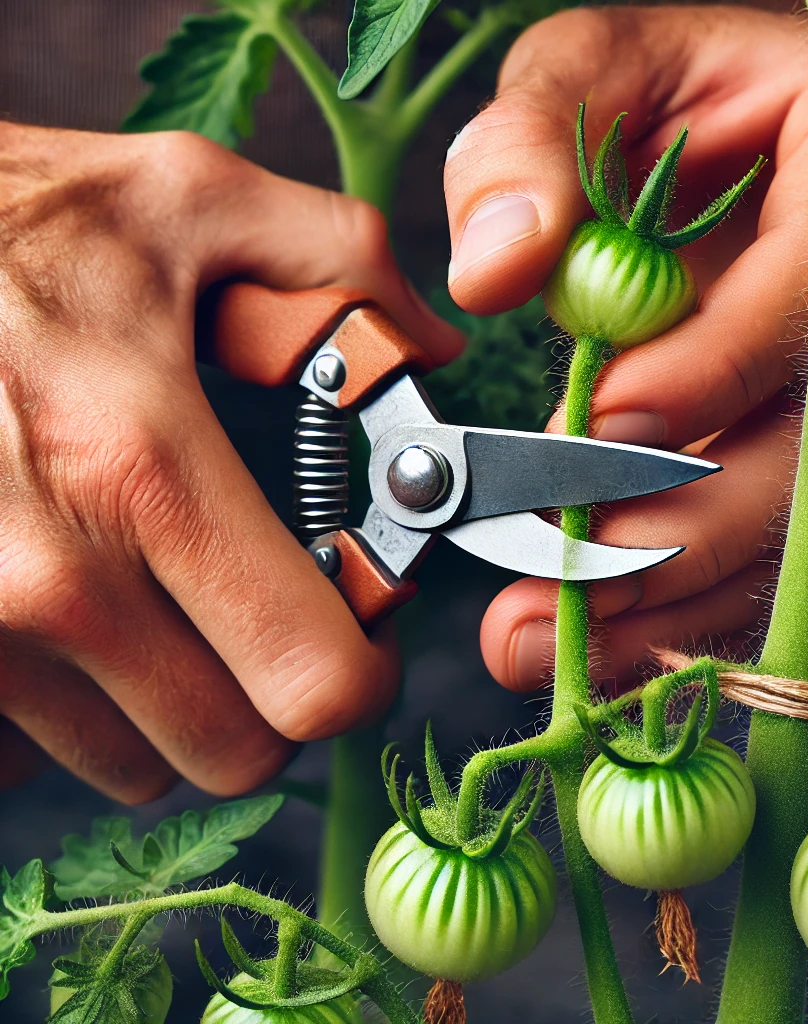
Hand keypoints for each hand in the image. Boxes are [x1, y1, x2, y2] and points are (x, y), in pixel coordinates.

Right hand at [0, 123, 462, 800]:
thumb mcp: (183, 199)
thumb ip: (339, 260)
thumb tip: (433, 340)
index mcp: (146, 468)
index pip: (311, 681)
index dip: (363, 671)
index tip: (361, 624)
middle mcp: (50, 577)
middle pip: (233, 752)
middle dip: (276, 696)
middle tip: (274, 615)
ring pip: (136, 763)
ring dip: (175, 702)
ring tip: (166, 598)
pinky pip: (35, 751)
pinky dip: (75, 706)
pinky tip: (77, 618)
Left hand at [443, 5, 807, 691]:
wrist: (742, 125)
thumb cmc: (667, 92)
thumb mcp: (585, 73)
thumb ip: (530, 150)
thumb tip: (495, 272)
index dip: (710, 373)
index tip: (593, 433)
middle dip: (684, 529)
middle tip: (556, 587)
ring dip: (684, 598)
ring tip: (554, 638)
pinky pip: (802, 545)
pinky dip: (704, 605)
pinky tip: (613, 642)